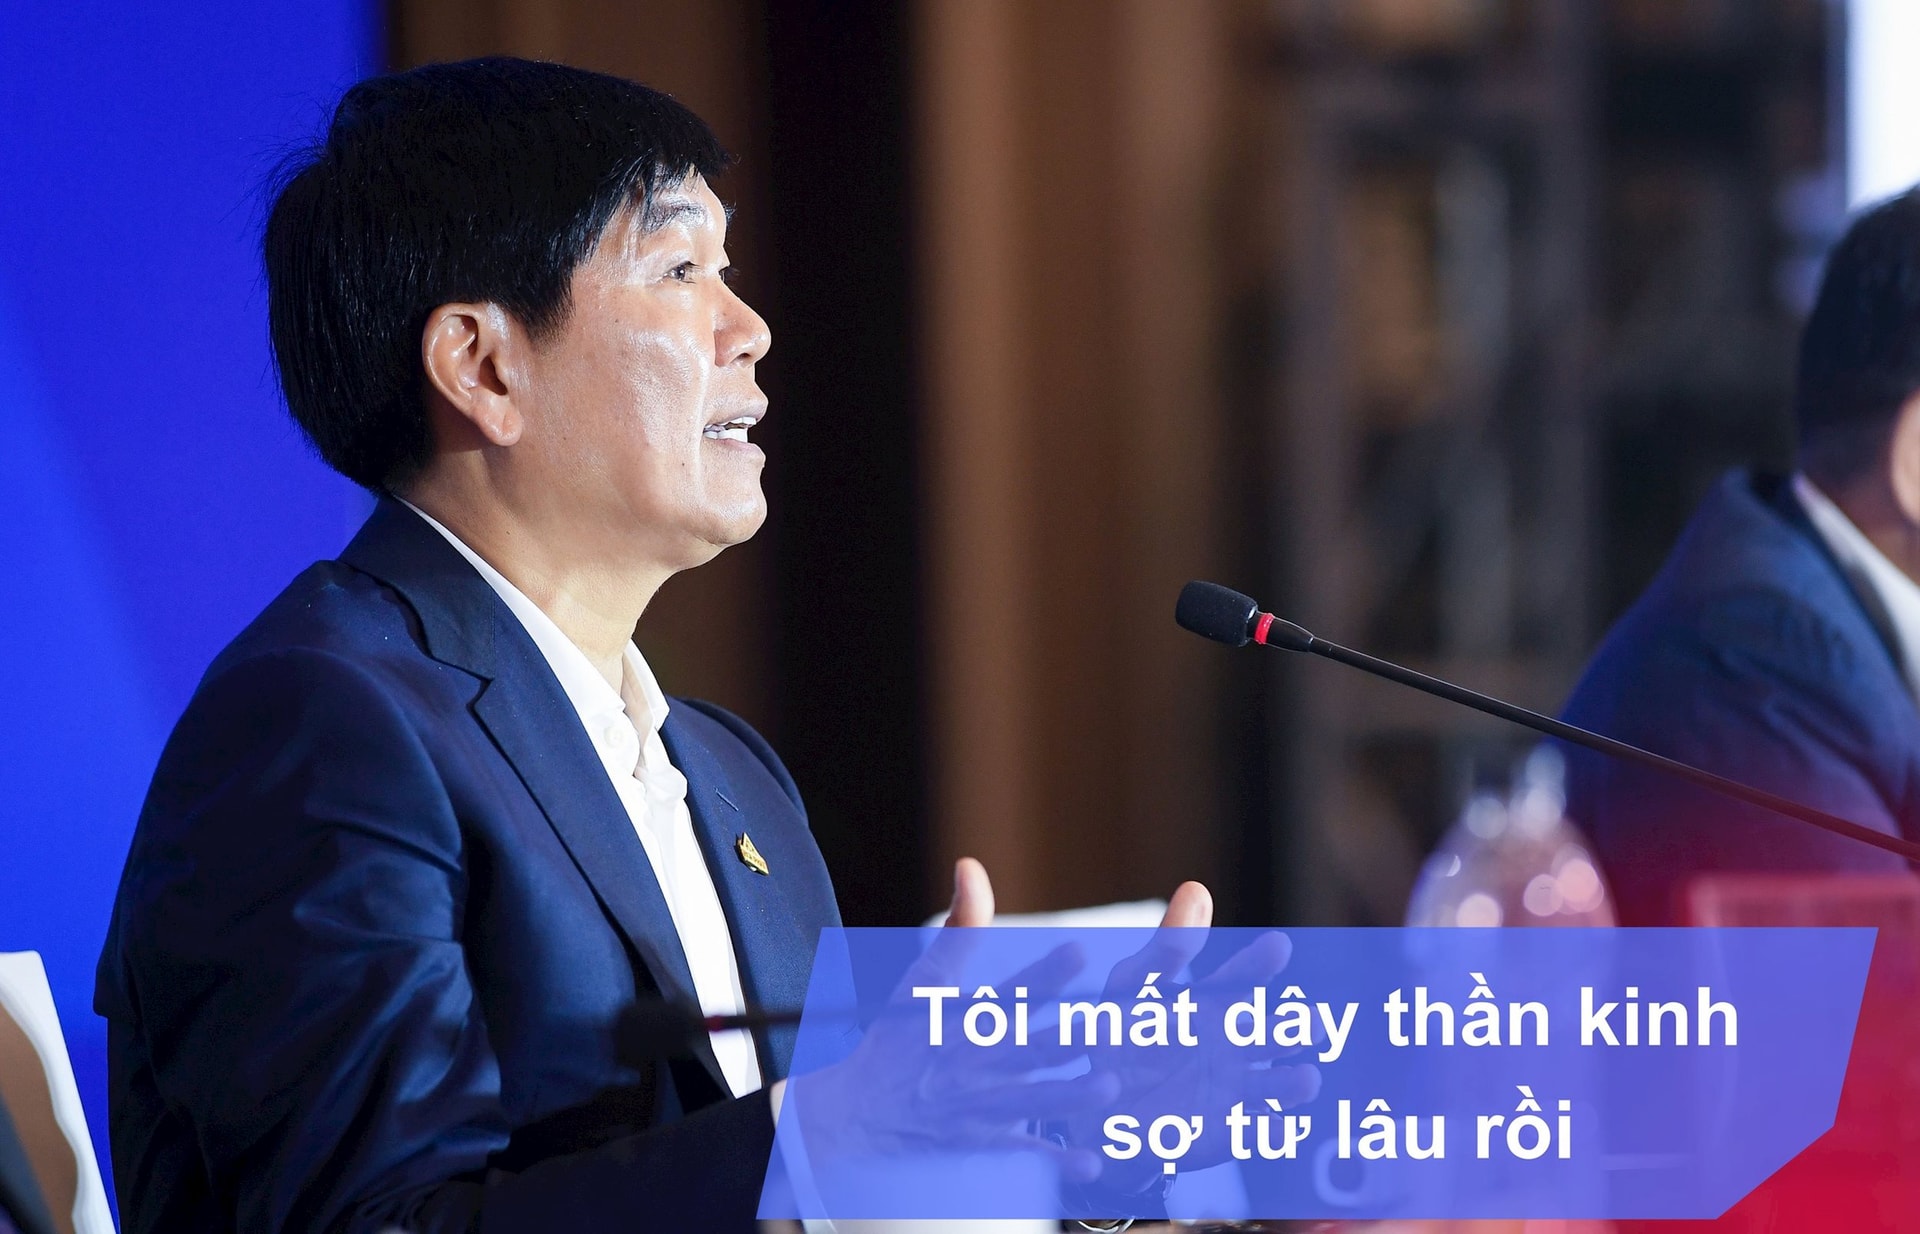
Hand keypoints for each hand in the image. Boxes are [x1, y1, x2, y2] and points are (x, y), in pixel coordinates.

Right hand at [785, 859, 1111, 1179]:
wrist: (859, 1111)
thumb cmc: (898, 1038)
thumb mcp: (924, 979)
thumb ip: (961, 925)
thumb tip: (972, 866)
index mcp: (968, 1019)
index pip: (1010, 990)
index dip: (1043, 971)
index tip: (1079, 951)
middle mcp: (977, 1060)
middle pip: (1030, 1047)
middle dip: (1070, 1037)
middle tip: (1110, 1027)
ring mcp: (981, 1104)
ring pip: (1034, 1100)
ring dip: (1071, 1096)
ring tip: (1109, 1089)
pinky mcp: (983, 1140)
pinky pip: (1025, 1152)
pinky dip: (1057, 1159)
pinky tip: (1093, 1162)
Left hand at [1067, 882, 1319, 1186]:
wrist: (1100, 1106)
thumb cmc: (1120, 1035)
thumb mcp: (1133, 988)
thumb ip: (1165, 950)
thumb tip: (1196, 889)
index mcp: (1213, 1003)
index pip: (1242, 978)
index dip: (1258, 963)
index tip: (1277, 946)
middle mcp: (1236, 1043)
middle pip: (1274, 1033)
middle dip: (1296, 1029)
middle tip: (1313, 1022)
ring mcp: (1237, 1088)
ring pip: (1277, 1084)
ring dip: (1294, 1083)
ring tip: (1306, 1079)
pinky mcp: (1227, 1131)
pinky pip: (1253, 1133)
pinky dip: (1267, 1132)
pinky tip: (1278, 1129)